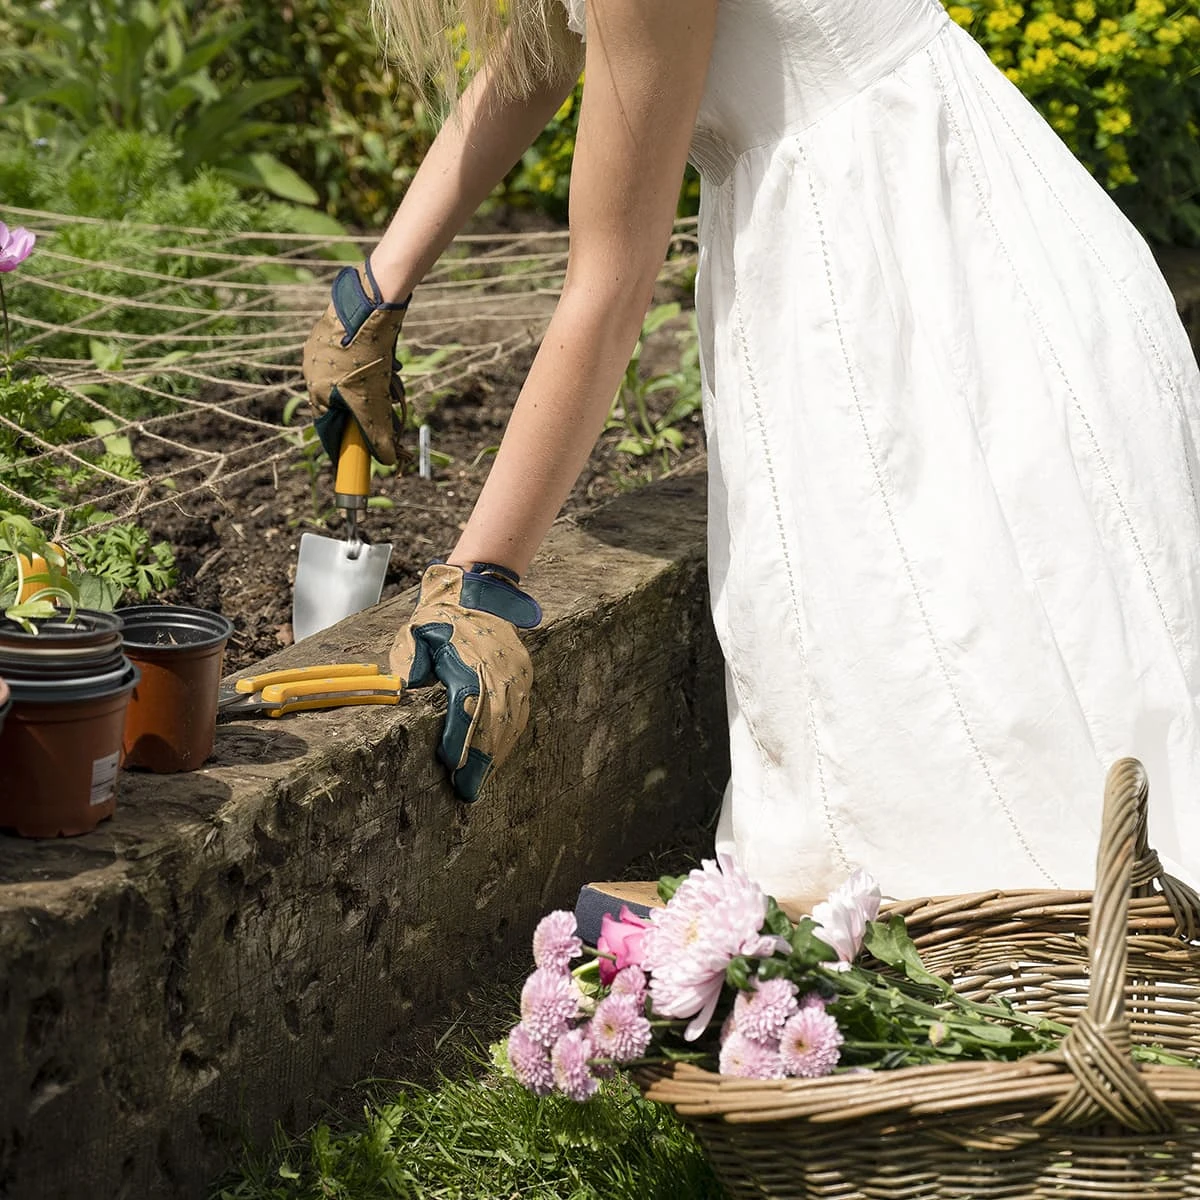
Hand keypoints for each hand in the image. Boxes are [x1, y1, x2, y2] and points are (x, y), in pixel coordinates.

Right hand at [302, 259, 409, 466]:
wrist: (369, 307)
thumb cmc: (366, 357)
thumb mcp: (373, 402)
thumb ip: (377, 435)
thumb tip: (386, 462)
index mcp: (315, 390)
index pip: (329, 425)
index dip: (346, 438)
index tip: (362, 449)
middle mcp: (313, 370)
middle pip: (344, 402)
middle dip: (369, 407)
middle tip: (388, 403)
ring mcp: (322, 348)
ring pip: (354, 379)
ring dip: (375, 384)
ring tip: (392, 378)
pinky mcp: (337, 331)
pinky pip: (358, 357)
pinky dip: (375, 363)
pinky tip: (390, 359)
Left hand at [390, 562, 541, 800]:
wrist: (479, 590)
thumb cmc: (442, 616)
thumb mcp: (418, 633)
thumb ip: (413, 662)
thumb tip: (408, 688)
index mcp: (470, 660)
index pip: (468, 708)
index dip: (461, 741)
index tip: (452, 767)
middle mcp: (498, 670)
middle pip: (494, 724)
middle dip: (481, 762)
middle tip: (467, 791)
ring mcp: (516, 674)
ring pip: (510, 723)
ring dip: (496, 755)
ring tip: (480, 782)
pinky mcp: (523, 676)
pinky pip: (519, 714)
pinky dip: (507, 738)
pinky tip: (496, 756)